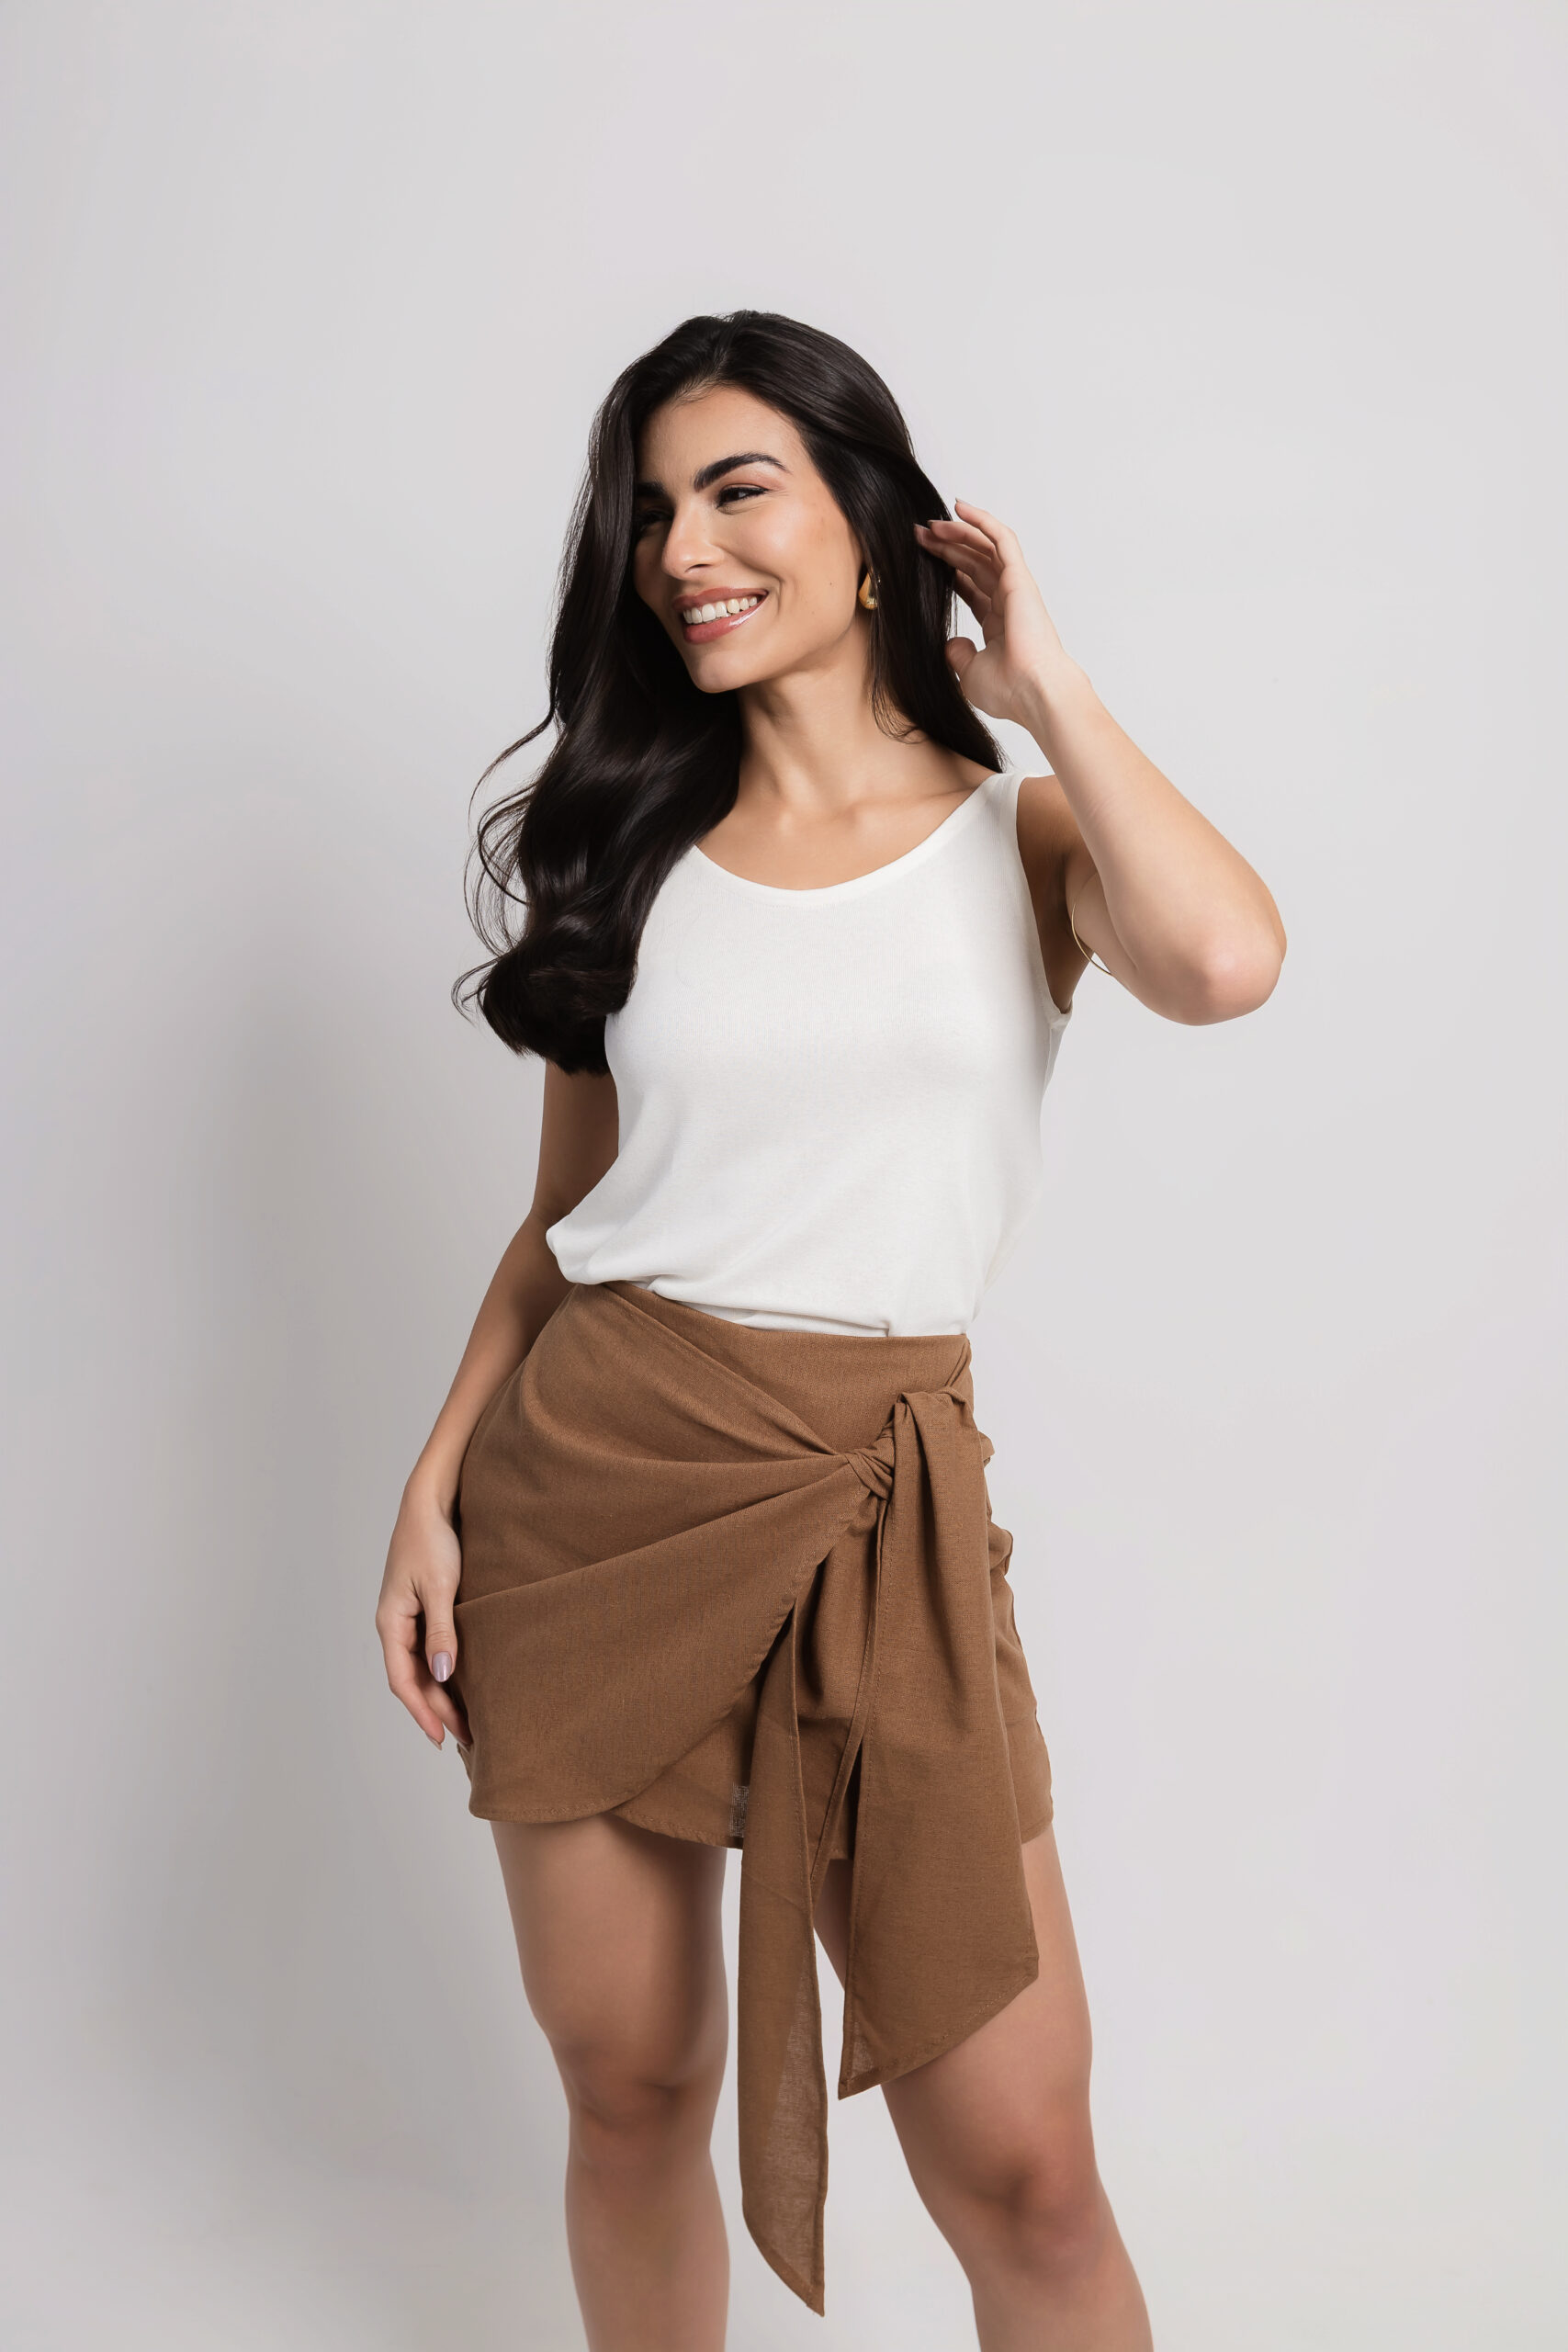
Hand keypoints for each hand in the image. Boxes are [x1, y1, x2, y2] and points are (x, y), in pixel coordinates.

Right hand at [376, 1485, 470, 1749]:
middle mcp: (396, 1624)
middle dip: (438, 1709)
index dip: (422, 1711)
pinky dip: (446, 1670)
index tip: (442, 1737)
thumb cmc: (432, 1540)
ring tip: (468, 1720)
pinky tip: (464, 1682)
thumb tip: (442, 1675)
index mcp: (391, 1622)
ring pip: (423, 1666)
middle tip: (467, 1737)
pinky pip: (432, 1649)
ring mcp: (409, 1617)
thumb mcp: (440, 1587)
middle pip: (414, 1678)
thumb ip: (441, 1631)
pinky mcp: (424, 1607)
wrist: (432, 1502)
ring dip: (443, 1693)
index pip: (403, 1680)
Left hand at [914, 501, 1071, 726]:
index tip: (924, 558)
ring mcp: (1015, 588)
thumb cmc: (1009, 690)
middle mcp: (1008, 602)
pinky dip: (982, 521)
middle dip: (946, 547)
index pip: (972, 586)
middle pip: (974, 563)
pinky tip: (960, 507)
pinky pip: (1001, 539)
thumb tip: (950, 643)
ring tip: (931, 524)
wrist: (1032, 691)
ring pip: (985, 547)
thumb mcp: (969, 673)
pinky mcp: (1019, 578)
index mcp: (999, 623)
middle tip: (919, 535)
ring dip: (958, 532)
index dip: (949, 569)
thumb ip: (958, 655)